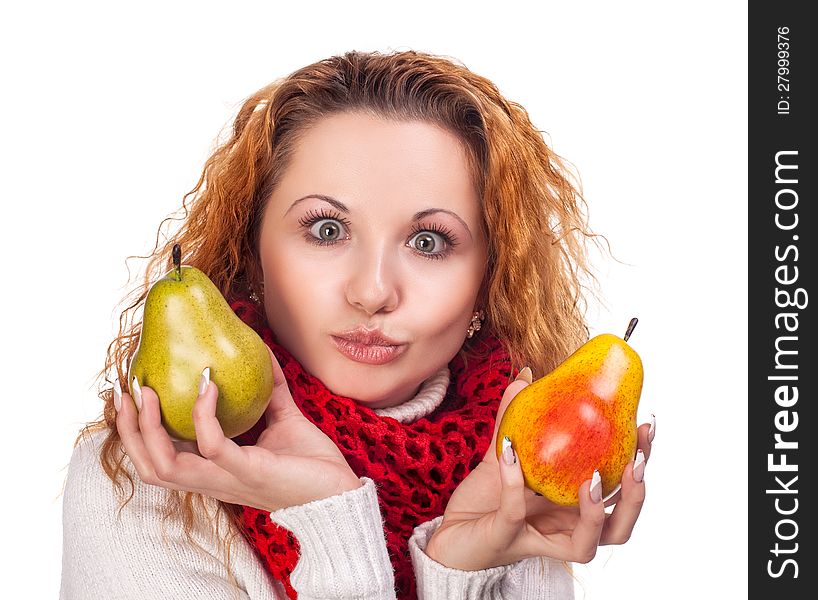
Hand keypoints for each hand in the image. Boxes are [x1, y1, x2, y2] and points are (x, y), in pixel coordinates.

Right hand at [115, 347, 360, 511]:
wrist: (339, 492)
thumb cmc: (312, 464)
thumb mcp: (284, 420)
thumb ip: (270, 393)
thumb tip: (263, 354)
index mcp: (215, 470)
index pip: (162, 458)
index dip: (138, 432)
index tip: (131, 395)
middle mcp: (213, 479)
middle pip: (149, 467)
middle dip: (128, 430)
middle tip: (126, 391)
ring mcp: (227, 478)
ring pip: (165, 465)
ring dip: (148, 428)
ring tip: (148, 391)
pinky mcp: (248, 471)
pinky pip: (212, 445)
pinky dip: (203, 415)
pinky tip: (208, 386)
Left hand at [425, 373, 653, 569]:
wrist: (451, 534)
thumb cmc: (486, 502)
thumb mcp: (504, 454)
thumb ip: (515, 419)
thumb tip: (525, 375)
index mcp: (574, 507)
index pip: (621, 490)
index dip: (640, 460)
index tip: (646, 423)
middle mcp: (566, 530)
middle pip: (619, 526)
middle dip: (635, 494)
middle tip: (635, 459)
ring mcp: (539, 539)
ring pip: (587, 543)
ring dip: (597, 512)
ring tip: (593, 478)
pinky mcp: (507, 540)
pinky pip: (515, 512)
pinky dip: (514, 483)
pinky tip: (512, 453)